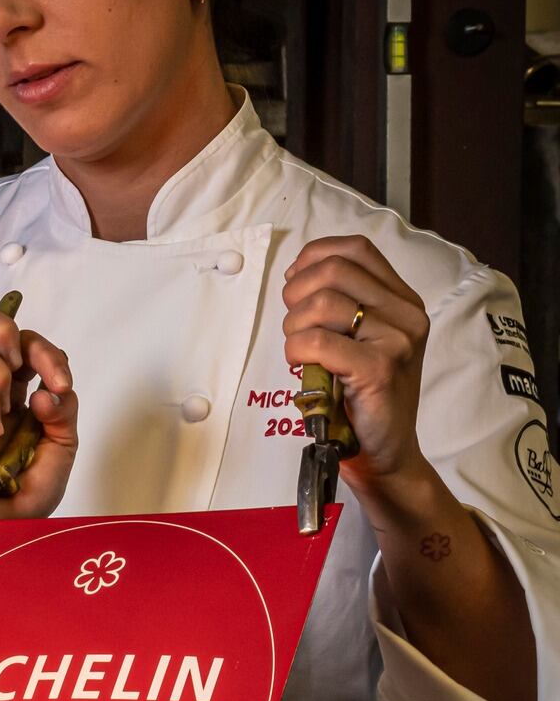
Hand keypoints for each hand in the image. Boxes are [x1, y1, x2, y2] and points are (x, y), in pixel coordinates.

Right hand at [0, 300, 79, 519]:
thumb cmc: (24, 491)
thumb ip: (64, 411)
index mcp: (7, 384)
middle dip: (5, 334)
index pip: (18, 336)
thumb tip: (46, 391)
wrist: (0, 529)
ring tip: (2, 414)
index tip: (60, 384)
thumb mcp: (62, 446)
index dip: (44, 350)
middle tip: (19, 375)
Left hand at [282, 236, 431, 507]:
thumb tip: (298, 273)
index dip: (314, 256)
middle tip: (295, 327)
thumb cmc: (362, 396)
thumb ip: (341, 303)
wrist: (386, 452)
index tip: (294, 282)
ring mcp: (396, 340)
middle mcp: (406, 314)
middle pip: (333, 270)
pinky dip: (296, 352)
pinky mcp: (379, 368)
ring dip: (294, 328)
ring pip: (321, 304)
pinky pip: (317, 341)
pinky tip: (304, 368)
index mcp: (402, 300)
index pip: (356, 249)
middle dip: (296, 294)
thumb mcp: (358, 339)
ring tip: (301, 352)